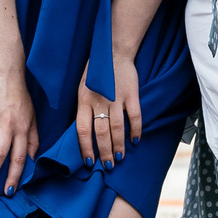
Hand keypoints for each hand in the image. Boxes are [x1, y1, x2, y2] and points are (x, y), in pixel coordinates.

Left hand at [77, 51, 141, 167]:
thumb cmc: (95, 72)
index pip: (82, 130)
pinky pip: (134, 116)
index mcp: (83, 100)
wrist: (113, 51)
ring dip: (119, 146)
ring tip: (120, 158)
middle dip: (104, 152)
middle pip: (101, 133)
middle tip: (108, 165)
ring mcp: (116, 98)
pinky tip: (136, 140)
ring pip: (117, 128)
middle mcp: (99, 101)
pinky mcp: (131, 94)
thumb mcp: (82, 88)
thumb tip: (85, 133)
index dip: (86, 148)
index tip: (89, 162)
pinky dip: (136, 130)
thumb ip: (84, 108)